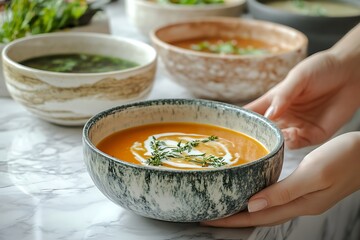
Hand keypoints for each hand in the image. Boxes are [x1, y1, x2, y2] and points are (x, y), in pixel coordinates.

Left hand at [201, 132, 359, 226]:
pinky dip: (260, 198)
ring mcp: (304, 197)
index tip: (210, 218)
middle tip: (210, 214)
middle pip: (260, 216)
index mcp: (300, 204)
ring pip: (267, 208)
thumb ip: (285, 191)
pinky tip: (252, 192)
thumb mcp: (315, 173)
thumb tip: (253, 206)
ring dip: (245, 210)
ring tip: (225, 206)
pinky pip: (276, 197)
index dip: (233, 221)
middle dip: (234, 218)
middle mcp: (299, 204)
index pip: (258, 218)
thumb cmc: (345, 159)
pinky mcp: (306, 187)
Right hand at [245, 50, 359, 148]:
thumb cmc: (322, 69)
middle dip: (254, 138)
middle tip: (246, 144)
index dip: (239, 120)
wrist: (352, 72)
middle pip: (262, 131)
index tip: (226, 128)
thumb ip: (283, 95)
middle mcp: (282, 116)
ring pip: (278, 140)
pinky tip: (290, 135)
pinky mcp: (313, 135)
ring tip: (270, 138)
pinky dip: (291, 142)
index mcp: (274, 101)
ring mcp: (296, 126)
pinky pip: (297, 144)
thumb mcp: (299, 77)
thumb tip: (269, 115)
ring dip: (273, 141)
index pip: (251, 113)